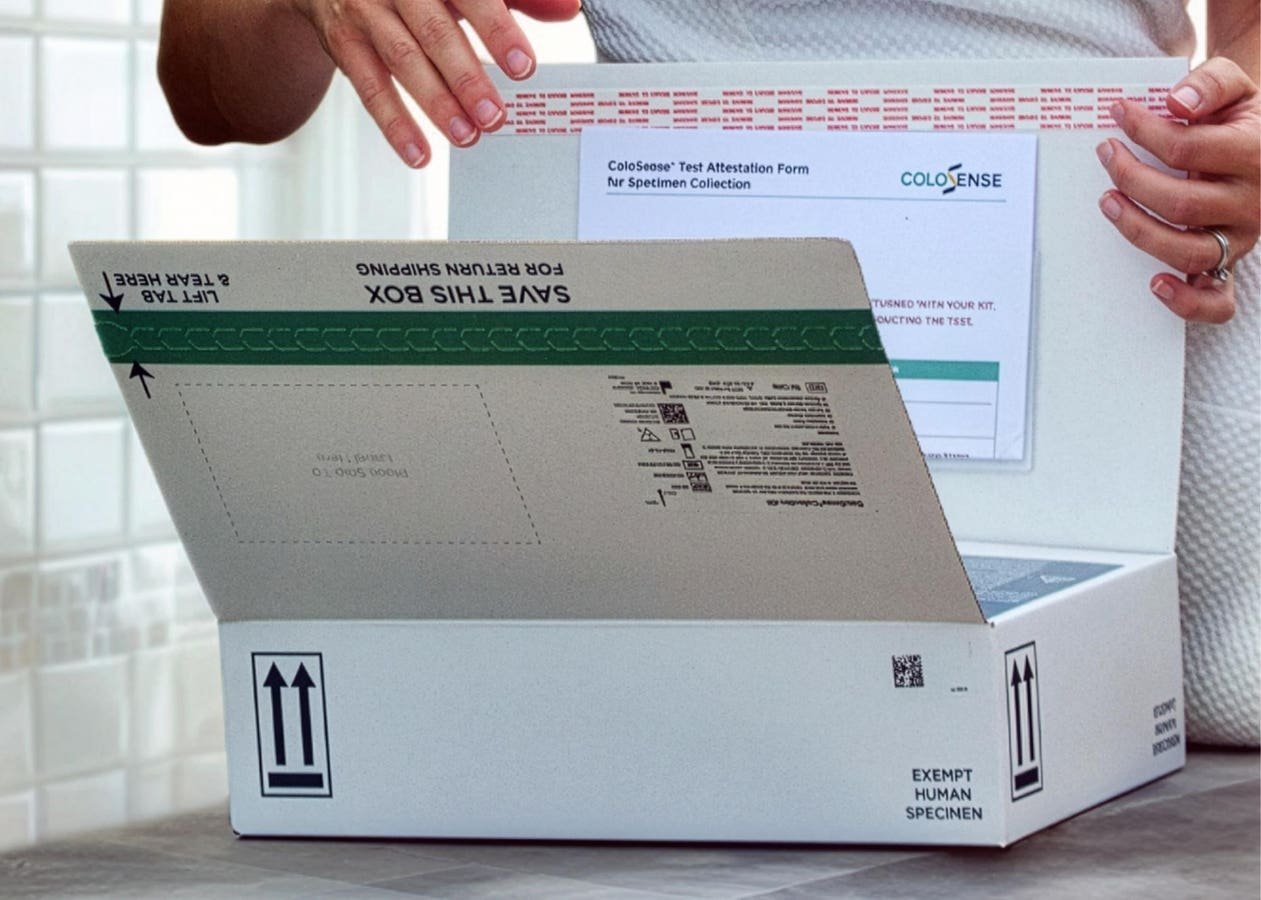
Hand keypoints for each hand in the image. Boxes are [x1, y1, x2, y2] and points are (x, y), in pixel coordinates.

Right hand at [291, 0, 581, 166]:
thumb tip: (568, 8)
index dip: (498, 29)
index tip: (523, 67)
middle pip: (435, 31)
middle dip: (466, 77)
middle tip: (494, 115)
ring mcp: (367, 10)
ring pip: (402, 59)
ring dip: (435, 102)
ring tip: (466, 135)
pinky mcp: (344, 42)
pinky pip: (368, 86)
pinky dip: (394, 124)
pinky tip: (419, 153)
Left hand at [1095, 56, 1259, 322]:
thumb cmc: (1237, 118)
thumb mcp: (1236, 87)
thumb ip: (1212, 82)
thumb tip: (1178, 103)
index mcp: (1256, 154)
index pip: (1187, 148)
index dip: (1144, 130)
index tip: (1118, 114)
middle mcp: (1252, 202)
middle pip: (1180, 202)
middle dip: (1131, 177)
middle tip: (1106, 153)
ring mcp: (1241, 239)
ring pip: (1186, 251)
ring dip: (1137, 230)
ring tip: (1106, 201)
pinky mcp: (1229, 265)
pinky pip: (1216, 302)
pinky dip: (1185, 301)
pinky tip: (1154, 283)